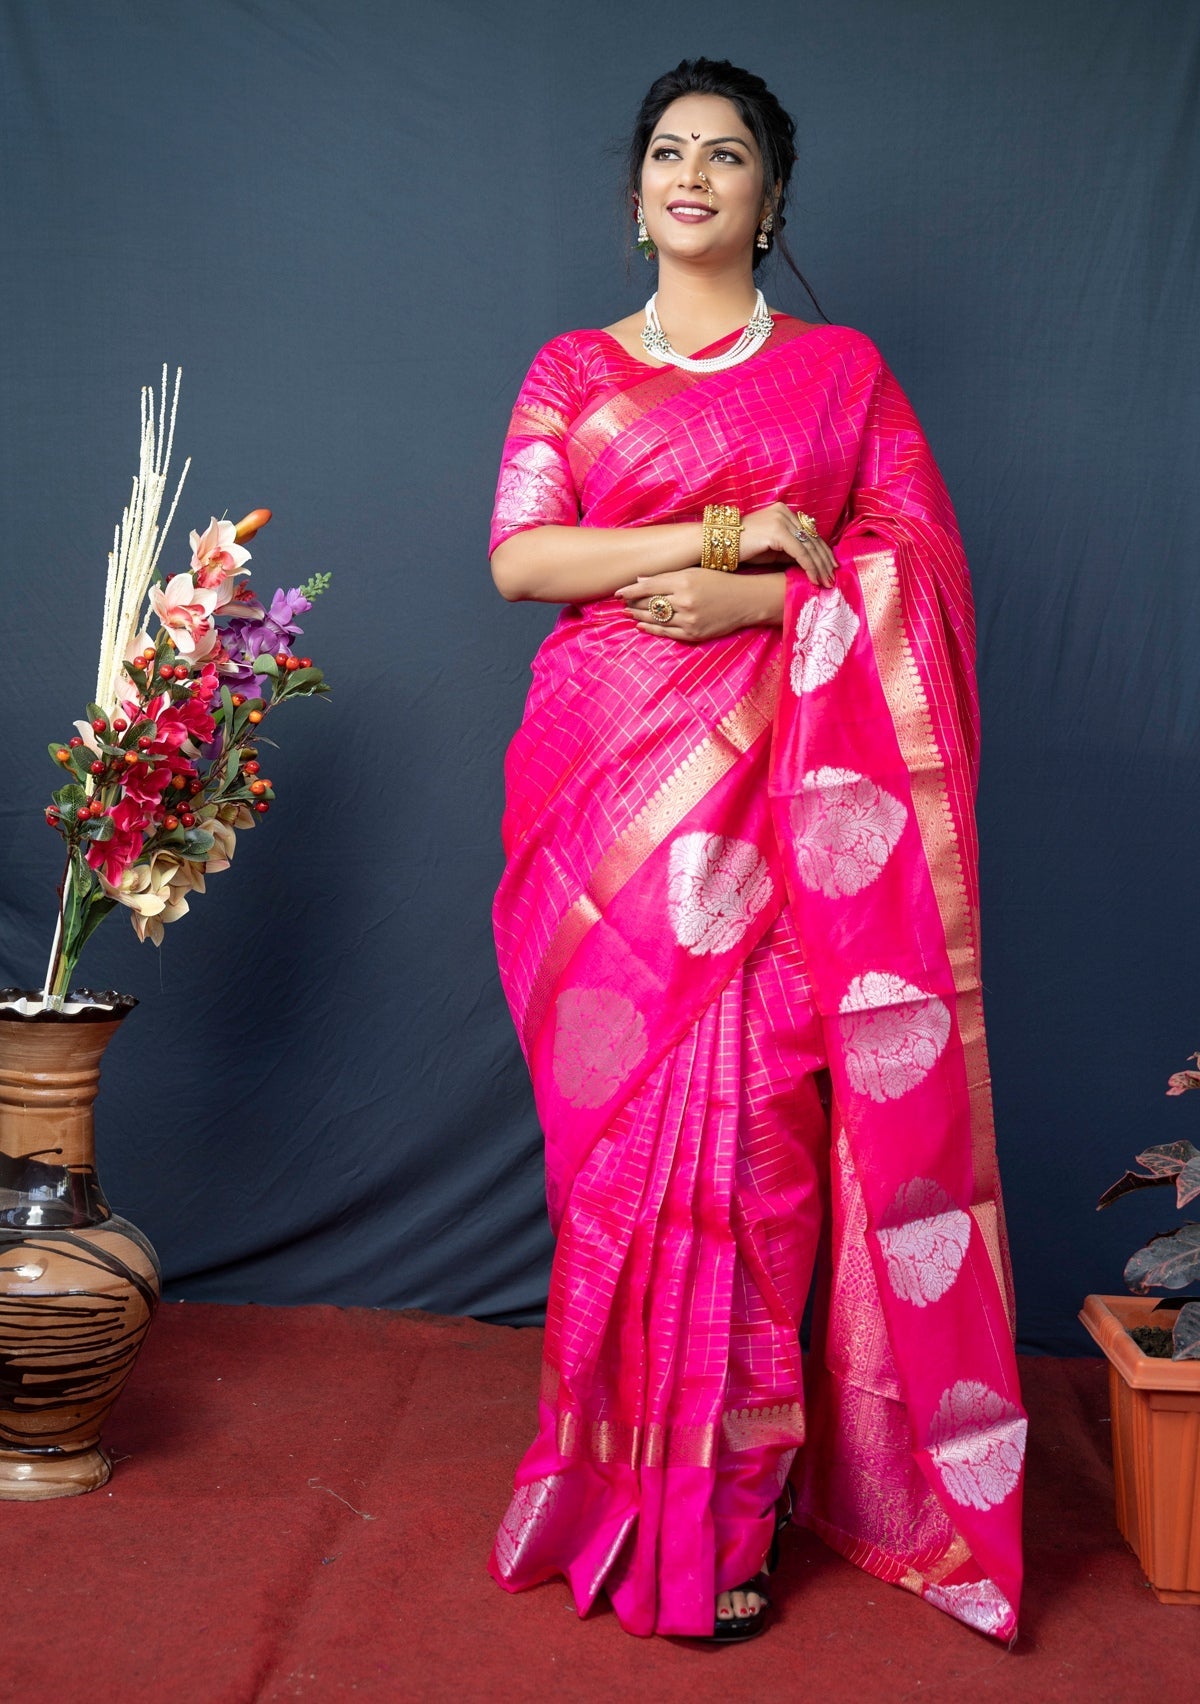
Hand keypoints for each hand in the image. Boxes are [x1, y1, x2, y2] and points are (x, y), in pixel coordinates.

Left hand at [615, 568, 784, 642]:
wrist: (746, 601)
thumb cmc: (720, 582)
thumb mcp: (695, 572)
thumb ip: (667, 577)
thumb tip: (639, 580)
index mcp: (685, 582)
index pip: (649, 587)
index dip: (630, 591)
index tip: (617, 592)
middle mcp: (685, 602)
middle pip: (650, 604)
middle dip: (633, 603)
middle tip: (621, 603)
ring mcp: (689, 620)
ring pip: (655, 619)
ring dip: (638, 616)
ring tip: (628, 613)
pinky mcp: (694, 634)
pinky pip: (666, 633)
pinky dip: (651, 629)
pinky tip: (641, 625)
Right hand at [740, 503, 836, 587]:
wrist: (717, 543)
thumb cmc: (742, 549)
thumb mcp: (771, 549)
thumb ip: (790, 551)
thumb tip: (810, 564)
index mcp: (784, 512)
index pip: (810, 532)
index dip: (823, 551)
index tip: (831, 567)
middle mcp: (785, 512)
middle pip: (813, 538)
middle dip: (825, 560)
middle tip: (833, 578)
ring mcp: (781, 519)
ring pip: (810, 546)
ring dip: (820, 566)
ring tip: (826, 582)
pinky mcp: (778, 531)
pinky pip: (800, 552)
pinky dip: (810, 567)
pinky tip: (814, 579)